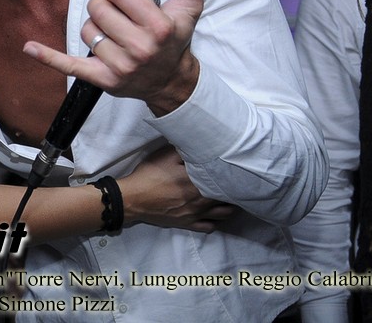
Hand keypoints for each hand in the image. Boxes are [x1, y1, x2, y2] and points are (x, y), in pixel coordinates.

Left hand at [23, 0, 212, 114]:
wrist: (171, 81)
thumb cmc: (176, 39)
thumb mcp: (188, 8)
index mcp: (157, 26)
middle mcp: (139, 48)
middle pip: (97, 8)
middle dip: (104, 8)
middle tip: (119, 18)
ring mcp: (119, 66)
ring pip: (86, 30)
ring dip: (95, 29)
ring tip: (113, 35)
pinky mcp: (101, 79)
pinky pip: (68, 65)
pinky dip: (47, 57)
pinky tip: (28, 47)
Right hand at [119, 146, 235, 232]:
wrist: (132, 199)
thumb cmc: (148, 175)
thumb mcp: (164, 155)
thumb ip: (184, 150)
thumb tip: (200, 145)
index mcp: (196, 182)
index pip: (222, 180)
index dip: (232, 176)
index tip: (237, 171)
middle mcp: (200, 199)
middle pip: (226, 198)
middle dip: (234, 191)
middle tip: (239, 184)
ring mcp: (195, 213)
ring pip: (222, 214)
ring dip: (230, 208)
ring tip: (234, 201)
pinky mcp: (187, 223)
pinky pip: (208, 226)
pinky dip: (215, 222)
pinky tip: (215, 216)